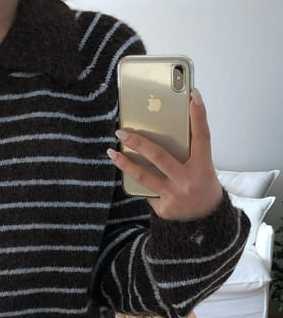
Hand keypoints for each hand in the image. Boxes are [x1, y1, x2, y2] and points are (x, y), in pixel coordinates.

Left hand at [108, 88, 222, 220]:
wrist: (204, 222)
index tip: (192, 95)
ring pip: (144, 176)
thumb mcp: (204, 169)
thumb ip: (189, 152)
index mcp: (203, 167)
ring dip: (125, 163)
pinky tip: (130, 175)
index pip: (202, 137)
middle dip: (138, 142)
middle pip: (160, 156)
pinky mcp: (163, 208)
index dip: (198, 115)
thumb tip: (166, 129)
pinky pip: (146, 191)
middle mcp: (188, 181)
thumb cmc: (202, 188)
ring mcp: (174, 196)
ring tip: (112, 152)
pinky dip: (138, 182)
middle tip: (121, 132)